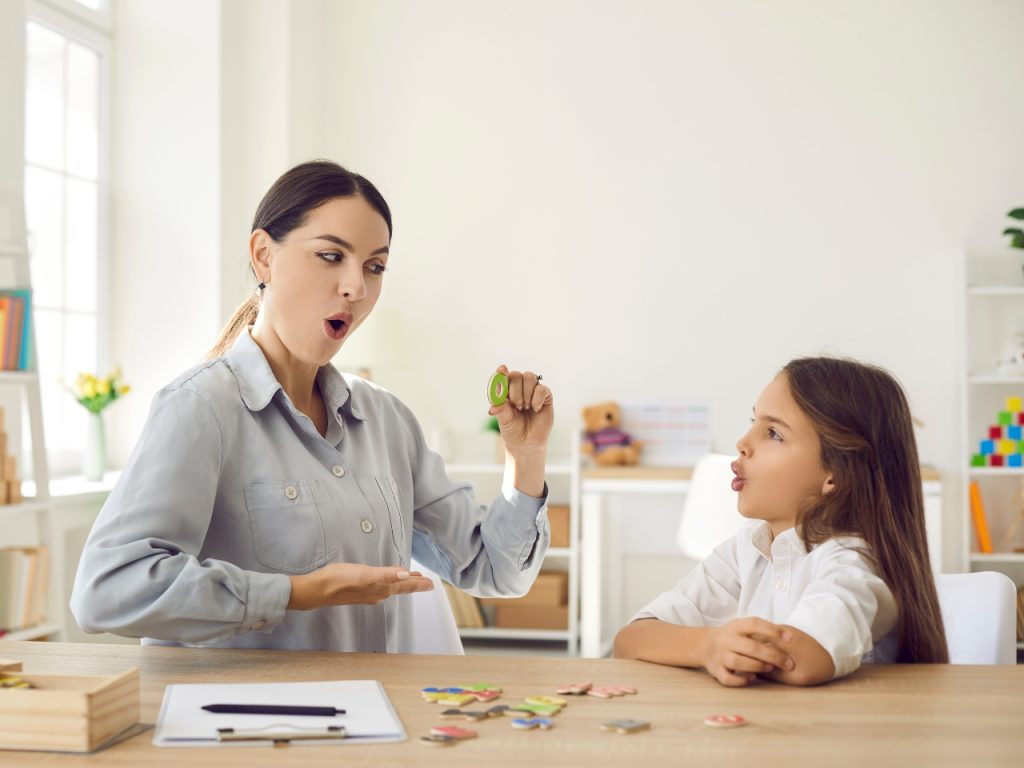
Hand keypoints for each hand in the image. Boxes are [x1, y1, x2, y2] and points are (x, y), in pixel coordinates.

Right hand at [287, 563, 434, 610]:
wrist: (317, 589)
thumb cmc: (339, 580)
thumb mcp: (365, 574)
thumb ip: (387, 575)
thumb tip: (406, 576)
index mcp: (381, 588)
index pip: (405, 586)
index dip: (419, 584)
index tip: (432, 585)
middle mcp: (377, 593)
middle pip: (401, 588)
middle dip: (414, 585)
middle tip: (427, 583)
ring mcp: (368, 593)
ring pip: (392, 588)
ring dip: (403, 585)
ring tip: (412, 580)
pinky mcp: (359, 590)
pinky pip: (381, 587)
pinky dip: (389, 583)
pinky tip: (386, 582)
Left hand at [489, 364, 553, 458]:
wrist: (527, 442)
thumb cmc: (513, 429)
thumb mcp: (504, 419)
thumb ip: (500, 409)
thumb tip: (493, 406)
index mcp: (505, 391)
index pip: (502, 376)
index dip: (501, 372)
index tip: (502, 370)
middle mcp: (518, 387)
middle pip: (516, 375)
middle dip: (515, 391)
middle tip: (517, 406)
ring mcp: (532, 390)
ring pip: (529, 376)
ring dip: (525, 393)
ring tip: (525, 408)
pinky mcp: (545, 395)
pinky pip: (541, 388)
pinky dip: (537, 398)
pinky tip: (535, 409)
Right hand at [699, 617, 794, 686]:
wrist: (704, 644)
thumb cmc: (732, 636)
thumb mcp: (742, 627)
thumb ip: (760, 631)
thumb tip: (788, 636)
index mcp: (735, 626)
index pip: (754, 624)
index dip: (772, 630)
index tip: (790, 638)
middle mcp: (726, 639)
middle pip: (750, 647)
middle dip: (772, 655)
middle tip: (789, 663)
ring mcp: (719, 655)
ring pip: (738, 662)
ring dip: (758, 666)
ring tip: (770, 668)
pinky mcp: (715, 670)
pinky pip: (728, 678)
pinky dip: (741, 680)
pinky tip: (752, 677)